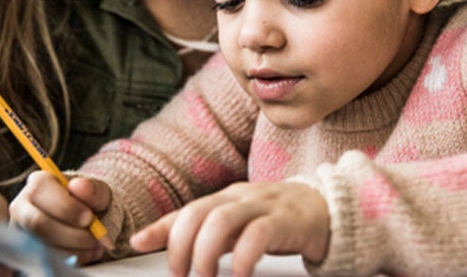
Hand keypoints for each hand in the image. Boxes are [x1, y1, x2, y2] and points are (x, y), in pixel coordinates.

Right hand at [9, 171, 112, 263]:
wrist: (87, 220)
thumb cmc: (89, 202)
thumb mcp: (98, 192)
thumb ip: (93, 189)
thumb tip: (79, 185)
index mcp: (38, 182)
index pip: (40, 192)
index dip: (66, 208)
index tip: (89, 218)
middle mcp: (22, 206)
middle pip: (37, 223)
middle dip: (71, 234)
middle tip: (93, 238)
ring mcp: (20, 230)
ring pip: (40, 244)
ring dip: (73, 249)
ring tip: (95, 246)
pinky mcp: (25, 251)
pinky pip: (44, 260)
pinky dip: (70, 259)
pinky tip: (86, 253)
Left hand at [129, 182, 329, 276]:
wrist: (330, 209)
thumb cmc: (279, 220)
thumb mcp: (237, 226)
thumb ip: (203, 234)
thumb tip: (156, 246)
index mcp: (225, 198)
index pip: (186, 210)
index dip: (160, 227)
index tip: (137, 244)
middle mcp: (240, 197)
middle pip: (198, 212)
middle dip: (181, 244)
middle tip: (180, 274)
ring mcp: (263, 205)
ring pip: (222, 219)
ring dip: (206, 252)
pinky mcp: (286, 220)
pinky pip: (258, 234)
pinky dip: (243, 257)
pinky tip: (239, 274)